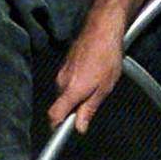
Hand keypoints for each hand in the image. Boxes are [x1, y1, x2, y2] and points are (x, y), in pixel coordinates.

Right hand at [51, 17, 125, 132]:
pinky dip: (78, 82)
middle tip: (93, 100)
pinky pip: (68, 80)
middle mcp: (62, 81)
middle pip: (61, 104)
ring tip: (96, 82)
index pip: (54, 115)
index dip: (56, 126)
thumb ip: (89, 109)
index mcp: (71, 90)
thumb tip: (80, 127)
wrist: (102, 28)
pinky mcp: (65, 64)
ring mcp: (62, 71)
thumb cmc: (106, 55)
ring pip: (66, 91)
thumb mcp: (104, 88)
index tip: (64, 131)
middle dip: (74, 107)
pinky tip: (93, 72)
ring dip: (78, 93)